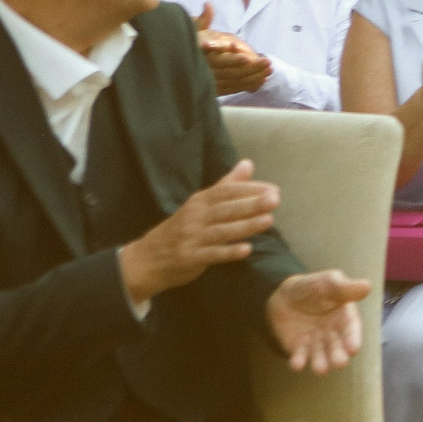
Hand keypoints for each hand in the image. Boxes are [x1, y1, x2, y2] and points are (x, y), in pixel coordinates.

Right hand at [118, 160, 280, 301]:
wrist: (146, 258)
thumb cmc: (182, 228)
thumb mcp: (200, 204)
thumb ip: (226, 185)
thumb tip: (248, 163)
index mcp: (199, 202)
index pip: (226, 191)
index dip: (250, 189)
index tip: (274, 189)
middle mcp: (194, 217)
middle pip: (225, 209)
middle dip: (251, 204)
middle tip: (275, 200)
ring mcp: (191, 238)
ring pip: (221, 231)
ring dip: (245, 226)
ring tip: (268, 220)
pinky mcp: (189, 258)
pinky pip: (211, 254)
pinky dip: (228, 252)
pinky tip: (247, 250)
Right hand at [193, 6, 273, 95]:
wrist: (181, 63)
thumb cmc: (193, 42)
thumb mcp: (195, 30)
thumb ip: (203, 20)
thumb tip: (208, 4)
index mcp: (202, 58)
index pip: (221, 60)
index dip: (234, 60)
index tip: (248, 56)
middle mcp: (207, 73)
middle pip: (232, 73)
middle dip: (252, 68)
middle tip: (268, 62)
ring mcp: (212, 83)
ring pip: (236, 82)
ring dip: (254, 77)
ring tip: (270, 70)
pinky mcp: (216, 90)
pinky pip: (235, 88)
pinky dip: (249, 85)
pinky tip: (262, 80)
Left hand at [266, 270, 371, 373]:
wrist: (286, 297)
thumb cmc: (314, 288)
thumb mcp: (329, 282)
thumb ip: (345, 287)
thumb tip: (367, 286)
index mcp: (344, 318)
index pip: (351, 330)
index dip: (352, 339)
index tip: (353, 349)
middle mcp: (333, 334)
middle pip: (337, 347)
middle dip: (339, 355)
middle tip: (340, 362)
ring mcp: (316, 343)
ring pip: (320, 355)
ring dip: (321, 363)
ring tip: (321, 369)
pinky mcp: (299, 349)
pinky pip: (299, 356)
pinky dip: (299, 361)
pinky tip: (297, 364)